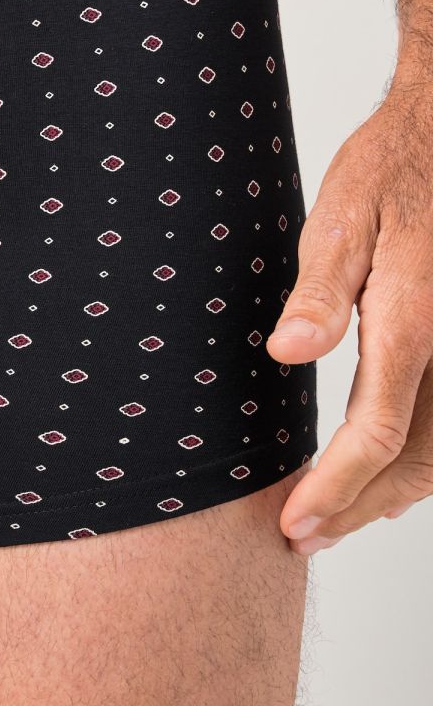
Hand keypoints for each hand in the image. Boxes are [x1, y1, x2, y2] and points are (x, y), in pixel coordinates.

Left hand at [269, 78, 432, 553]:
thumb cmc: (392, 169)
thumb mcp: (342, 217)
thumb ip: (320, 291)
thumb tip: (286, 353)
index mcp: (415, 321)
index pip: (379, 433)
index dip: (335, 487)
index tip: (294, 523)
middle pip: (417, 461)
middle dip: (356, 507)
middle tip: (301, 535)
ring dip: (390, 494)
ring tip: (333, 520)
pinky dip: (423, 464)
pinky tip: (386, 478)